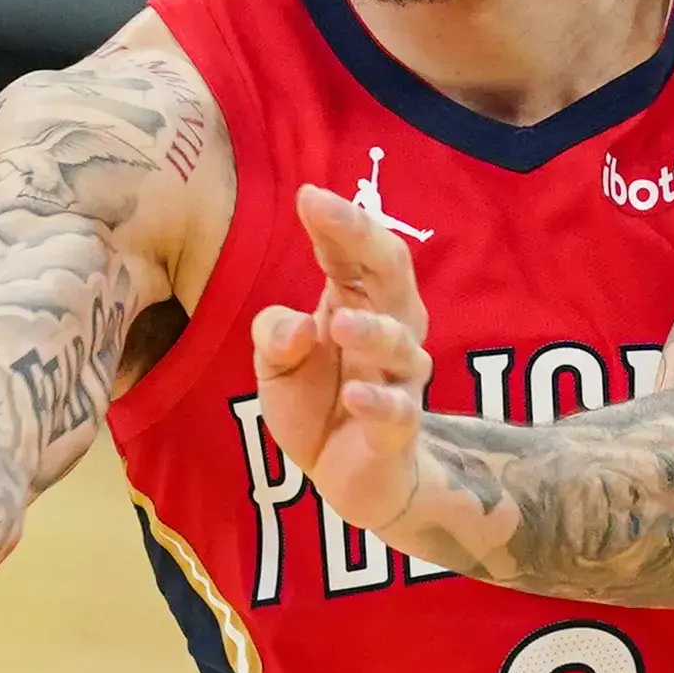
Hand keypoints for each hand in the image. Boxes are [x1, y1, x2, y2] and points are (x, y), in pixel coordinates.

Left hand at [251, 184, 432, 535]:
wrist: (349, 478)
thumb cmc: (318, 402)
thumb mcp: (276, 364)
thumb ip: (273, 334)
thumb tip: (296, 327)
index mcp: (357, 301)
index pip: (352, 251)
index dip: (335, 222)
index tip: (308, 194)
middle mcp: (390, 328)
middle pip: (390, 271)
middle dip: (361, 237)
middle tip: (327, 212)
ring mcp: (399, 378)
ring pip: (400, 342)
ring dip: (371, 329)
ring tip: (337, 322)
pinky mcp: (399, 429)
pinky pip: (397, 410)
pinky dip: (378, 400)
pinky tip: (354, 394)